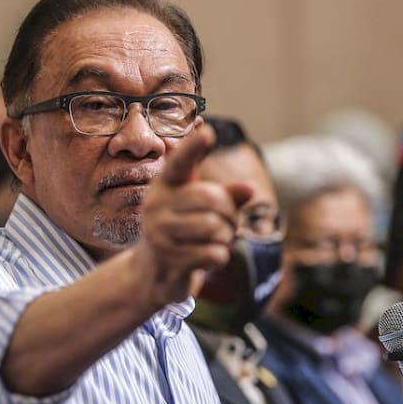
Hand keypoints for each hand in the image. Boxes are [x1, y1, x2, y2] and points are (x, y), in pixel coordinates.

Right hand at [135, 121, 251, 306]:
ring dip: (227, 237)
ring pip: (215, 227)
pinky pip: (213, 253)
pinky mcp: (167, 258)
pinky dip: (221, 257)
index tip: (208, 131)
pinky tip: (210, 257)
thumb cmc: (183, 230)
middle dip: (232, 214)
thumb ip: (226, 195)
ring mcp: (159, 231)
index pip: (180, 162)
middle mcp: (156, 203)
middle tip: (231, 224)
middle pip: (212, 199)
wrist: (153, 271)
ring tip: (219, 240)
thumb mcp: (201, 208)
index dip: (194, 147)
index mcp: (165, 183)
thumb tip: (249, 188)